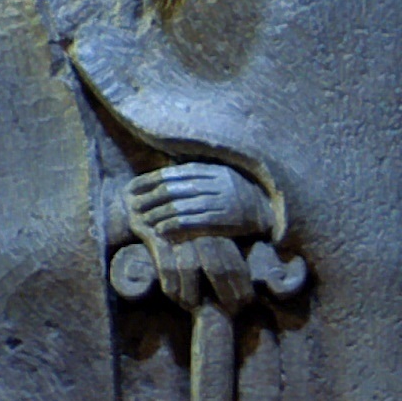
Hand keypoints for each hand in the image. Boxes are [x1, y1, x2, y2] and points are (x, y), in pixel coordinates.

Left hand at [128, 161, 271, 244]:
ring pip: (180, 207)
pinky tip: (162, 231)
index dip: (149, 181)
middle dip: (150, 199)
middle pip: (172, 190)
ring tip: (144, 221)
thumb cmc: (239, 193)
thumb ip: (197, 174)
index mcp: (210, 169)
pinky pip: (193, 222)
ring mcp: (220, 201)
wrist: (268, 210)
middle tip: (133, 207)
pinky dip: (174, 226)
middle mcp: (213, 183)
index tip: (133, 189)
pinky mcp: (224, 220)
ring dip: (158, 215)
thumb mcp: (220, 176)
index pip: (172, 173)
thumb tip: (164, 175)